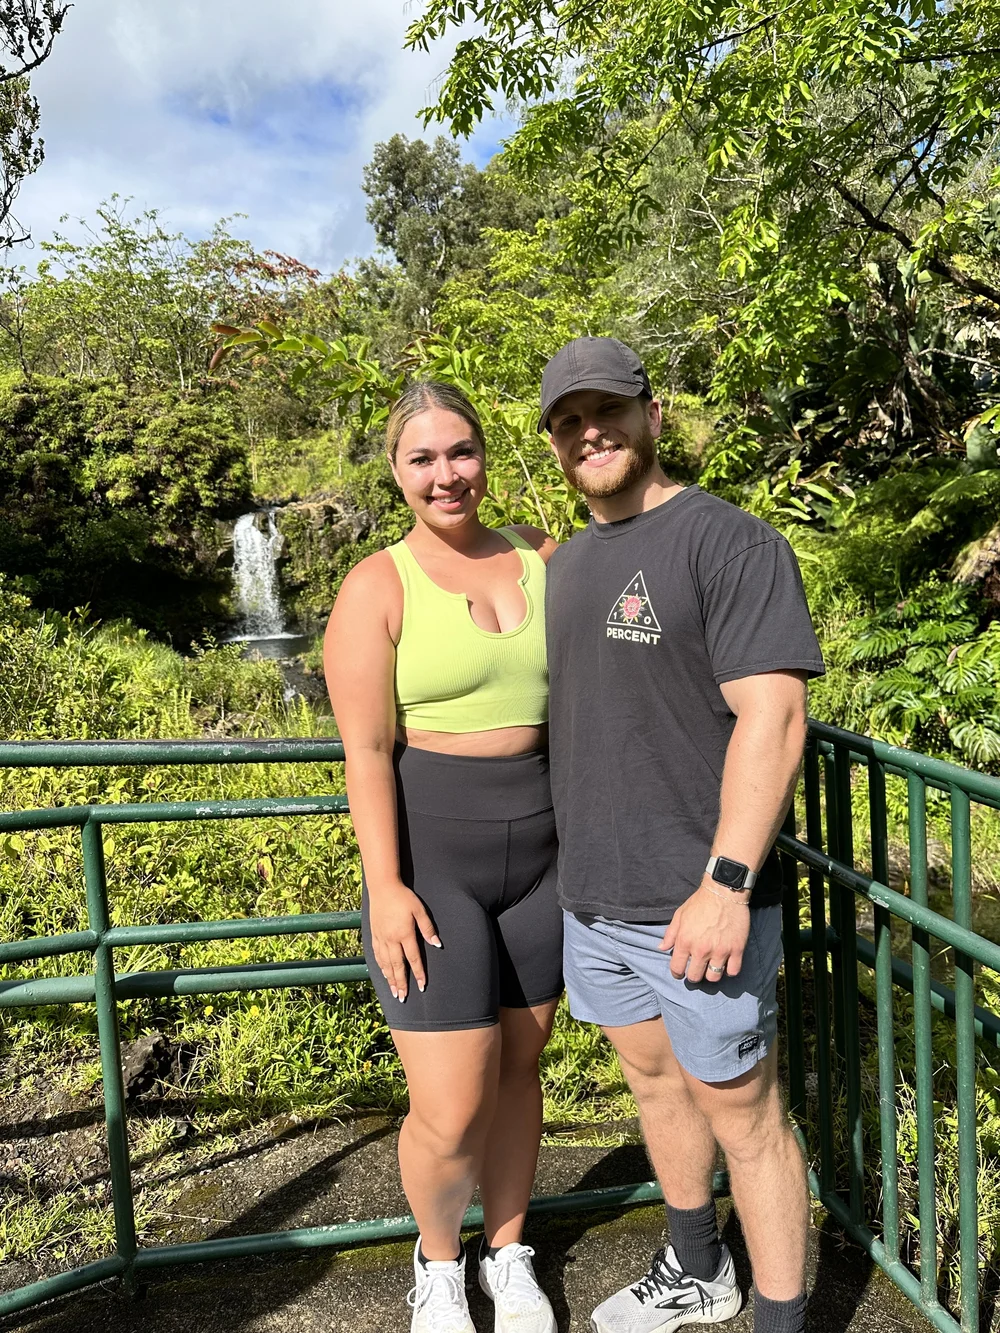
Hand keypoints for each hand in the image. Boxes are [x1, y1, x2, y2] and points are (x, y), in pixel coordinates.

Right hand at [368, 881, 441, 1001]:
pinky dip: (381, 967)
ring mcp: (381, 938)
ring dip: (390, 979)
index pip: (413, 958)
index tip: (422, 986)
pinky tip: (383, 973)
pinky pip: (377, 955)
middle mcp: (391, 939)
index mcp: (404, 934)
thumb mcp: (419, 910)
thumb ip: (427, 928)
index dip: (419, 973)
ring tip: (393, 991)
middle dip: (401, 983)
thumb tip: (437, 943)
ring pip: (385, 963)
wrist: (382, 887)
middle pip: (397, 966)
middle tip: (403, 997)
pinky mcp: (374, 935)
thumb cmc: (403, 897)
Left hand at [660, 881, 750, 981]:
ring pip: (714, 977)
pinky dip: (729, 970)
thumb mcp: (680, 915)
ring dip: (711, 975)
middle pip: (695, 976)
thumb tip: (662, 948)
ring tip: (711, 967)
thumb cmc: (700, 902)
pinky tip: (726, 964)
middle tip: (697, 970)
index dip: (677, 973)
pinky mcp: (736, 949)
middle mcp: (701, 949)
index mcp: (685, 941)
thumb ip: (670, 934)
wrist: (723, 892)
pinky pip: (733, 971)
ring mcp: (720, 951)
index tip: (680, 973)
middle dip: (694, 976)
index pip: (677, 968)